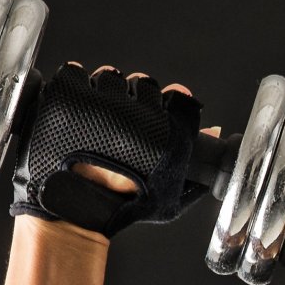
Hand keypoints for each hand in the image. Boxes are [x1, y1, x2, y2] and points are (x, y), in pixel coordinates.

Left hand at [9, 61, 220, 237]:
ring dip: (104, 89)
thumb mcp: (170, 195)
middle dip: (134, 95)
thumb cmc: (124, 206)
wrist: (79, 210)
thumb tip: (214, 130)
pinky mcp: (69, 100)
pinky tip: (77, 104)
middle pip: (142, 82)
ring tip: (97, 113)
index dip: (168, 98)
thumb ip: (198, 169)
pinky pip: (75, 73)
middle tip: (122, 115)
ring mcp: (100, 106)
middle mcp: (135, 116)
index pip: (175, 96)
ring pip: (109, 75)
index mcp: (163, 135)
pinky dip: (75, 82)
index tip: (158, 104)